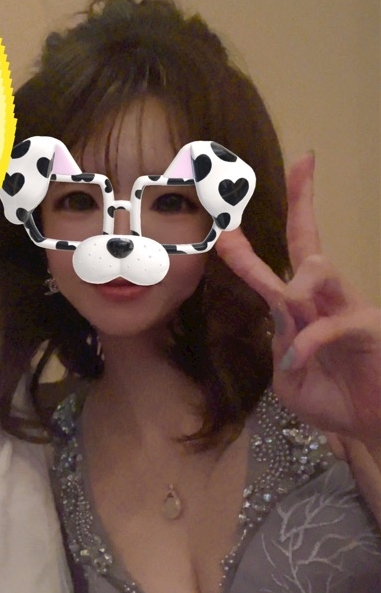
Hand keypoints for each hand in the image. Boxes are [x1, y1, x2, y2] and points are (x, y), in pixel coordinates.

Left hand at [216, 153, 380, 445]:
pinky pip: (329, 325)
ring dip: (295, 283)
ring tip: (288, 303)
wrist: (371, 427)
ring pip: (320, 271)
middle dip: (303, 204)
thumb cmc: (333, 400)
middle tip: (301, 164)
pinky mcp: (368, 328)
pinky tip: (298, 363)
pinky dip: (307, 344)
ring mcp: (349, 310)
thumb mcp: (290, 380)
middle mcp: (327, 302)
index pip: (279, 271)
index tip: (226, 228)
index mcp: (304, 312)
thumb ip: (280, 347)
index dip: (251, 251)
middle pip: (309, 246)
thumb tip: (279, 312)